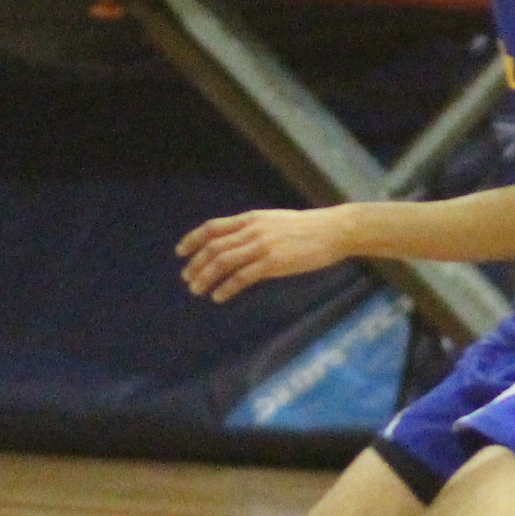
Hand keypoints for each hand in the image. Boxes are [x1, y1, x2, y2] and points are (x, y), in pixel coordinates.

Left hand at [177, 207, 351, 301]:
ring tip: (197, 290)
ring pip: (223, 262)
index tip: (181, 253)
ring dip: (206, 277)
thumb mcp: (275, 221)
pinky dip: (226, 288)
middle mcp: (252, 230)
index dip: (192, 240)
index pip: (212, 227)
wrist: (333, 230)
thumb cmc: (307, 229)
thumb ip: (254, 229)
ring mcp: (262, 246)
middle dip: (196, 264)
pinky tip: (219, 296)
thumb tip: (236, 242)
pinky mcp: (273, 262)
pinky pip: (242, 277)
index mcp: (251, 219)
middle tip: (187, 279)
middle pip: (213, 247)